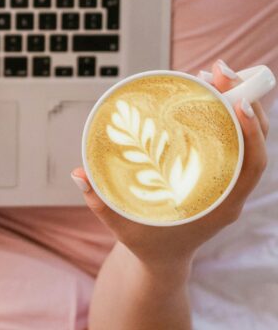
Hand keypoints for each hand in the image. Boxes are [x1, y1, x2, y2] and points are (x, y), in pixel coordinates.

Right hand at [72, 58, 268, 270]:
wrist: (162, 259)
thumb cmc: (146, 243)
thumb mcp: (121, 226)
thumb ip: (98, 202)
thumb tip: (78, 173)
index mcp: (219, 206)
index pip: (251, 166)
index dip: (251, 133)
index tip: (238, 103)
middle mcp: (230, 191)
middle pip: (253, 142)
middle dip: (244, 101)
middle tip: (220, 71)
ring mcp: (226, 180)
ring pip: (245, 137)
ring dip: (234, 102)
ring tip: (213, 73)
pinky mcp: (216, 172)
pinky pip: (230, 140)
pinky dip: (223, 114)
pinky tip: (205, 93)